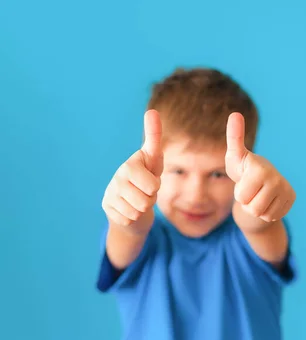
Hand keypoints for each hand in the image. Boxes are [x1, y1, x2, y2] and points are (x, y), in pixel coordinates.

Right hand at [102, 110, 162, 232]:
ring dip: (142, 209)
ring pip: (137, 211)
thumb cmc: (147, 178)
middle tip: (145, 193)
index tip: (150, 184)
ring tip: (138, 200)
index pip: (151, 184)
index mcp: (130, 165)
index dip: (154, 187)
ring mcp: (110, 193)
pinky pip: (128, 219)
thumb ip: (154, 136)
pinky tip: (129, 209)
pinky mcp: (107, 208)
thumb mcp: (154, 159)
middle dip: (150, 200)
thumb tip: (151, 110)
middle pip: (145, 201)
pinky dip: (133, 218)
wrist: (134, 203)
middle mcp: (117, 178)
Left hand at [225, 112, 294, 221]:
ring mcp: (286, 190)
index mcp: (261, 168)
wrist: (260, 183)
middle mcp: (277, 178)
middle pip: (253, 208)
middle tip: (251, 189)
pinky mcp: (291, 199)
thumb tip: (235, 114)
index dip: (240, 193)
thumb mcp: (235, 156)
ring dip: (256, 208)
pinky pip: (272, 217)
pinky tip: (267, 200)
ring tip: (258, 194)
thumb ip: (234, 137)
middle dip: (247, 202)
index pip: (242, 197)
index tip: (245, 180)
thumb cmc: (244, 169)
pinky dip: (266, 212)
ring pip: (262, 214)